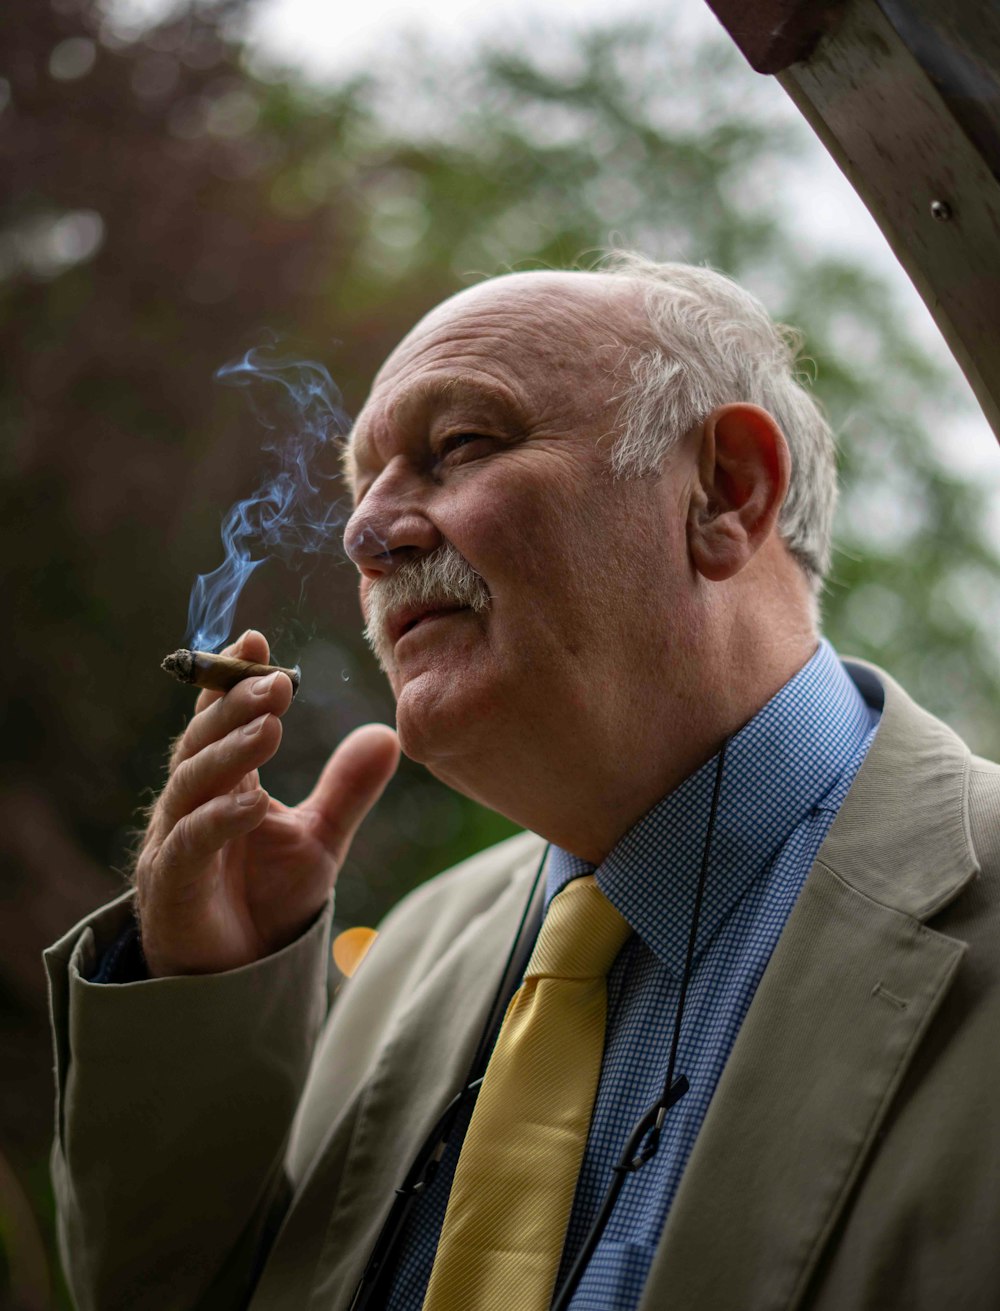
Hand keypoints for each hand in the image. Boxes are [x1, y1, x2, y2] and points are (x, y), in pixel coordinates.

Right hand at [134, 630, 399, 976]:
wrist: (238, 983)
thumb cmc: (265, 902)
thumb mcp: (319, 839)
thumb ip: (347, 789)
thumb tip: (386, 733)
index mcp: (221, 784)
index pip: (220, 719)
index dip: (231, 679)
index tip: (255, 639)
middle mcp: (190, 804)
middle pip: (202, 741)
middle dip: (235, 705)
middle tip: (277, 680)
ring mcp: (174, 844)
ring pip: (191, 784)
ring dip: (229, 751)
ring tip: (269, 724)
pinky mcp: (172, 887)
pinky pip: (189, 846)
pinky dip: (219, 821)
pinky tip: (253, 804)